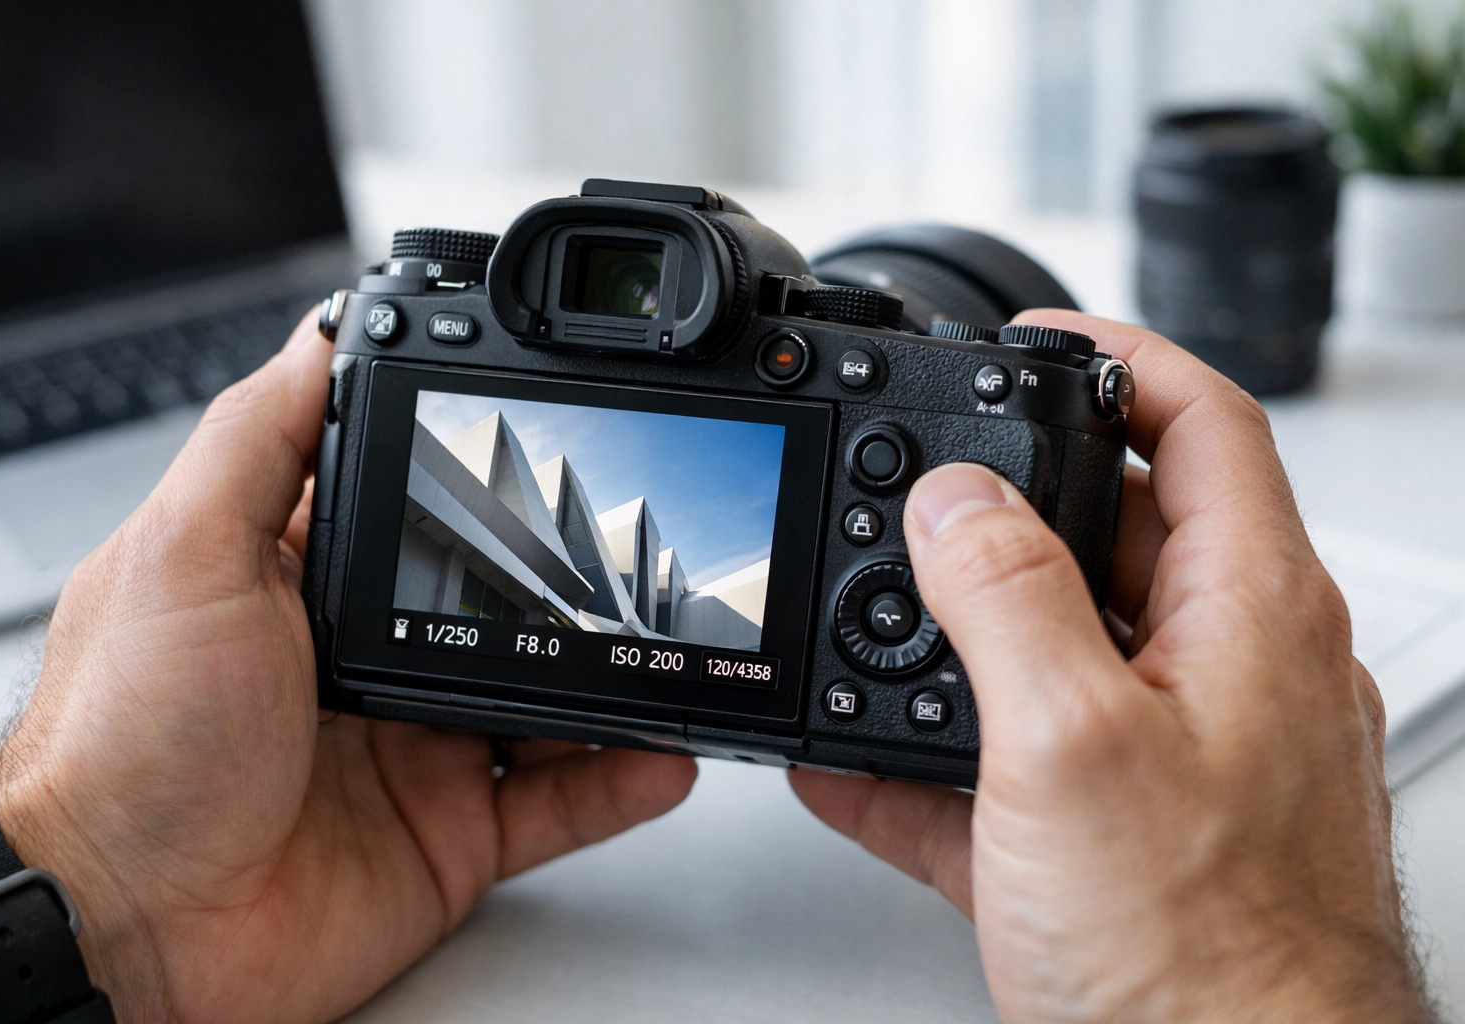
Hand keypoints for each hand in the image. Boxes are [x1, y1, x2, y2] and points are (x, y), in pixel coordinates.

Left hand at [0, 313, 696, 1023]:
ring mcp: (414, 751)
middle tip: (635, 558)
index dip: (478, 484)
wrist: (120, 930)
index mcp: (304, 583)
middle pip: (499, 607)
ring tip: (672, 649)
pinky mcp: (449, 837)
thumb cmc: (121, 744)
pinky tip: (665, 751)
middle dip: (567, 584)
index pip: (415, 512)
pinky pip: (558, 805)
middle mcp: (367, 662)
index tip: (548, 450)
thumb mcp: (184, 555)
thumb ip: (262, 441)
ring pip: (546, 702)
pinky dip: (620, 781)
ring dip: (613, 680)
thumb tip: (318, 335)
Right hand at [791, 311, 1430, 1021]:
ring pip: (1055, 646)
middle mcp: (1226, 666)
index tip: (1035, 336)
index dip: (1121, 355)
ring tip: (869, 633)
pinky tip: (858, 768)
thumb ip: (1007, 601)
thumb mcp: (1072, 746)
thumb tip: (954, 500)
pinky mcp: (1118, 831)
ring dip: (956, 635)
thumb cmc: (1207, 958)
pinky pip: (1017, 759)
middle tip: (915, 502)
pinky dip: (937, 752)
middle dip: (1005, 505)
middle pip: (1114, 528)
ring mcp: (1175, 749)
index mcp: (1245, 612)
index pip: (1203, 423)